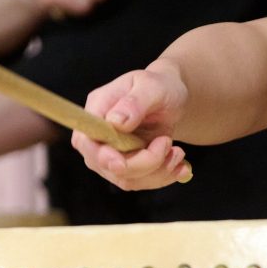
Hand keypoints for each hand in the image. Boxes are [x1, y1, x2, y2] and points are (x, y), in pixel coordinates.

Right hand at [71, 62, 191, 189]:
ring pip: (127, 179)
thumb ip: (135, 102)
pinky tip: (180, 166)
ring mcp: (110, 154)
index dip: (101, 156)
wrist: (173, 97)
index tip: (122, 161)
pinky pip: (141, 182)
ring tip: (178, 152)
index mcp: (97, 110)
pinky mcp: (127, 166)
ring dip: (158, 171)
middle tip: (168, 143)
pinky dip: (163, 176)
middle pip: (108, 166)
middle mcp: (98, 136)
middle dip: (144, 163)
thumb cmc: (160, 86)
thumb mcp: (153, 86)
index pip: (86, 141)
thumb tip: (116, 121)